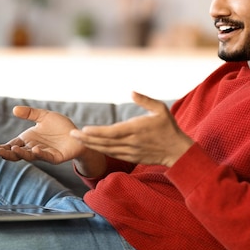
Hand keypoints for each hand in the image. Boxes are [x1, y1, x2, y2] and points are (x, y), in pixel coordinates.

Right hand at [0, 106, 85, 163]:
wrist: (76, 134)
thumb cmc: (60, 126)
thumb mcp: (43, 116)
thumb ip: (30, 113)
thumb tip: (14, 109)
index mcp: (29, 139)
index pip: (13, 145)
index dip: (4, 148)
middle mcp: (33, 147)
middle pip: (17, 153)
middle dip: (8, 153)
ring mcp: (44, 153)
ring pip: (29, 156)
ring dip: (21, 153)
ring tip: (14, 149)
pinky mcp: (55, 157)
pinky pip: (46, 156)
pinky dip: (40, 154)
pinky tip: (34, 150)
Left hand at [70, 91, 193, 166]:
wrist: (177, 151)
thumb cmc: (169, 127)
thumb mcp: (160, 109)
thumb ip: (145, 100)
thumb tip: (131, 91)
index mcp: (137, 129)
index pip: (113, 132)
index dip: (97, 132)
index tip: (84, 129)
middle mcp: (132, 142)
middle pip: (105, 142)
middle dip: (87, 138)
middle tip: (72, 134)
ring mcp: (131, 152)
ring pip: (107, 150)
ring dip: (91, 144)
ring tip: (78, 139)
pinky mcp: (132, 158)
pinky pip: (113, 154)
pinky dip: (101, 150)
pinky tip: (92, 145)